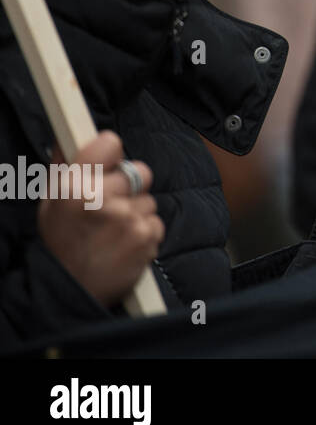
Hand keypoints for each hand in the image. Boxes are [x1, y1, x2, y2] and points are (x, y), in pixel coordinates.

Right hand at [37, 131, 164, 307]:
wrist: (71, 290)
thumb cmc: (61, 243)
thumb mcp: (52, 203)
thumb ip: (65, 166)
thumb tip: (71, 135)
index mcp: (74, 186)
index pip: (111, 142)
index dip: (112, 153)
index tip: (109, 162)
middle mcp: (102, 198)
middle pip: (139, 171)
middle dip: (128, 186)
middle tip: (110, 206)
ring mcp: (127, 218)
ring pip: (148, 199)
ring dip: (136, 211)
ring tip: (113, 231)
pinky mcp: (146, 236)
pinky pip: (155, 221)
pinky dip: (144, 231)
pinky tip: (124, 243)